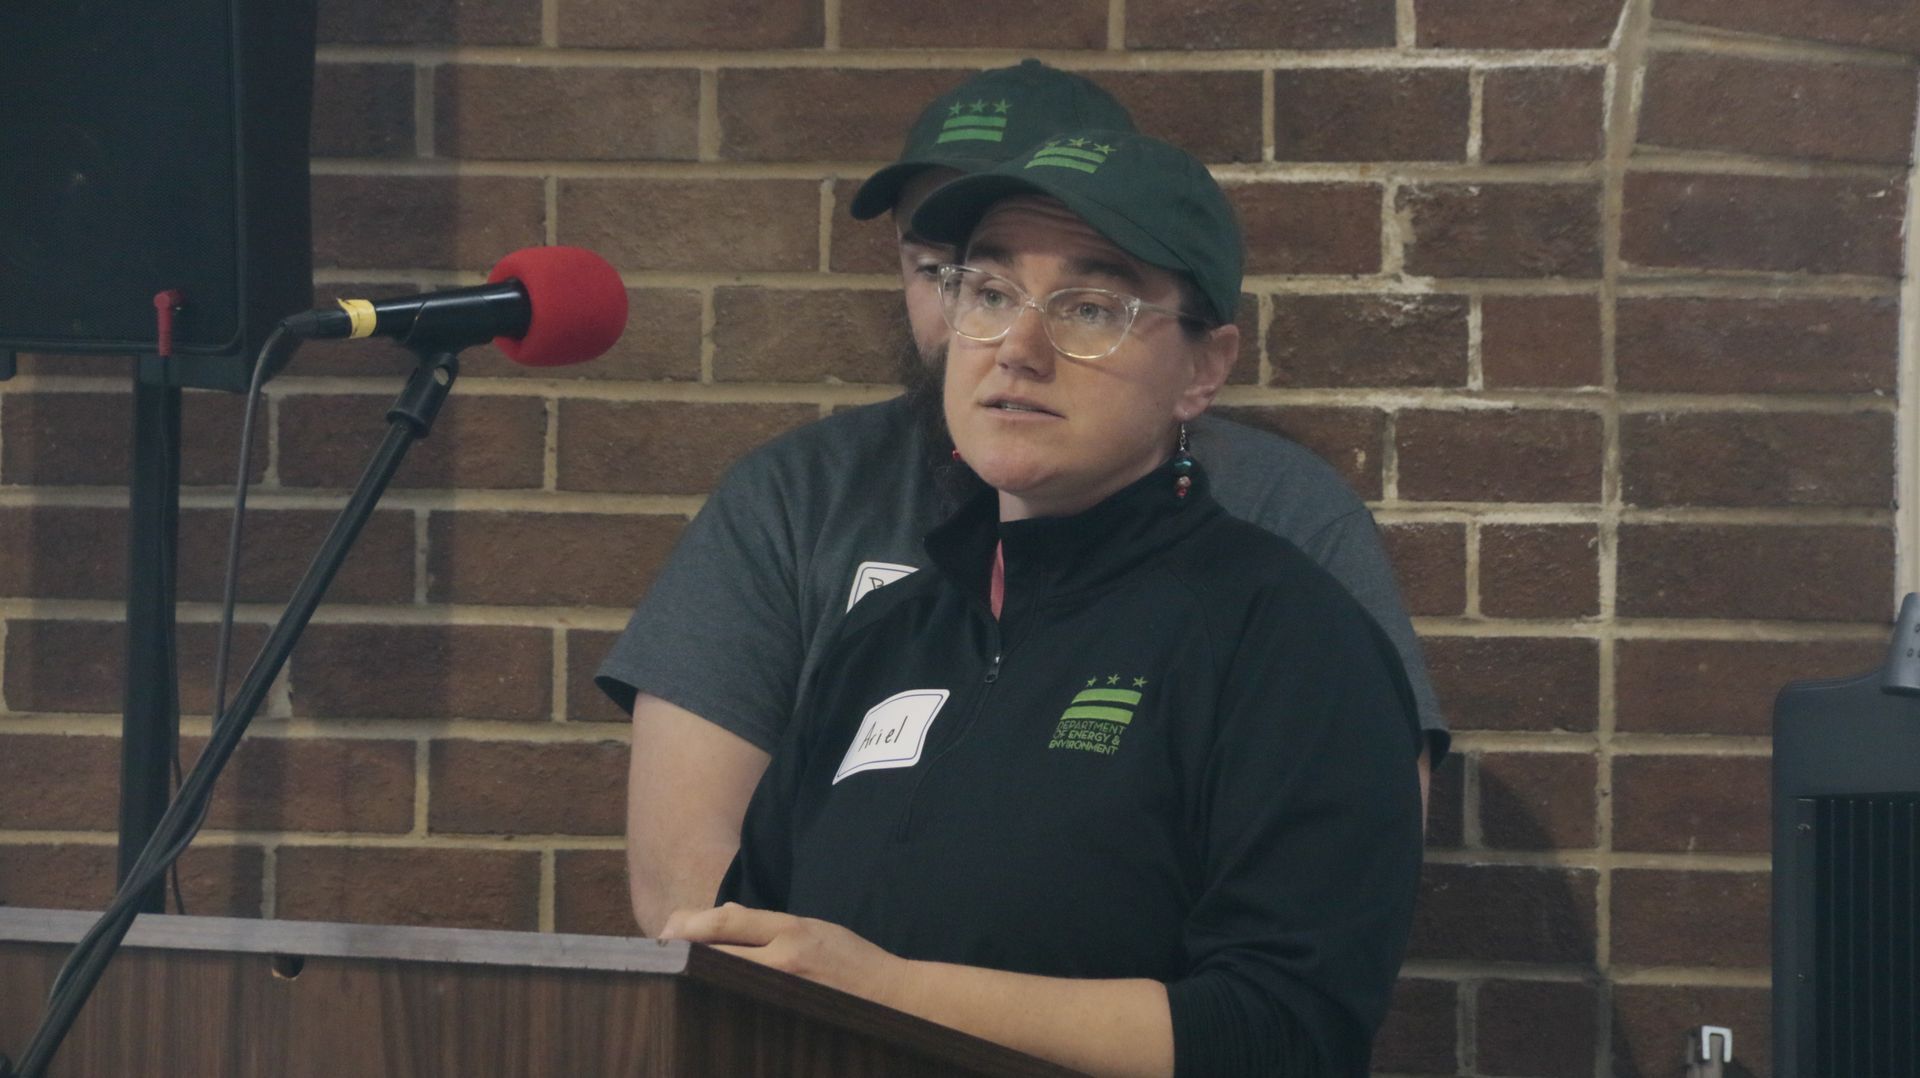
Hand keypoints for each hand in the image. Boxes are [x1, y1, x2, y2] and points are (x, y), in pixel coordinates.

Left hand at [659, 903, 909, 1006]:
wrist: (894, 999)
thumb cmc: (853, 962)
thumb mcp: (815, 928)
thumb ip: (769, 924)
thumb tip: (722, 914)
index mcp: (792, 930)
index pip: (725, 921)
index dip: (688, 924)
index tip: (667, 930)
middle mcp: (784, 959)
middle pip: (715, 952)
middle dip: (681, 952)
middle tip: (658, 957)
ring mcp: (784, 991)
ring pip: (722, 980)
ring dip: (693, 977)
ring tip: (673, 978)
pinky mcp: (786, 1016)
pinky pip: (739, 1007)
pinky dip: (718, 1001)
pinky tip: (705, 1002)